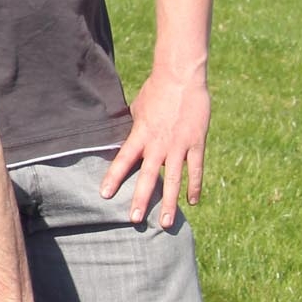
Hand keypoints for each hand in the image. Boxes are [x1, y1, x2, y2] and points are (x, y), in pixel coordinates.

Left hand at [99, 66, 210, 228]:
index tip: (105, 194)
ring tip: (166, 224)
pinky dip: (195, 187)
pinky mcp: (196, 143)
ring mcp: (179, 145)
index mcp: (141, 134)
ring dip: (170, 203)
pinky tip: (192, 202)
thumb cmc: (156, 90)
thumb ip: (134, 128)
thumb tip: (126, 139)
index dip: (114, 177)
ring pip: (174, 180)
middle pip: (148, 177)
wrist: (181, 77)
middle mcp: (159, 143)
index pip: (124, 159)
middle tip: (135, 220)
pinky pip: (196, 170)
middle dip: (141, 199)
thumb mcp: (138, 109)